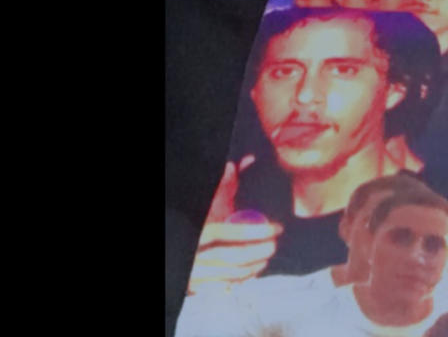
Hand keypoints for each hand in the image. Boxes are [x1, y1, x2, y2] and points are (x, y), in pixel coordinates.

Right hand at [186, 156, 283, 293]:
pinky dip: (239, 280)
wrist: (172, 245)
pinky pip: (221, 286)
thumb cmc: (191, 219)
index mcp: (198, 231)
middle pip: (230, 256)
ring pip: (227, 274)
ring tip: (266, 257)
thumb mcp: (206, 203)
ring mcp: (194, 273)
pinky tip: (252, 272)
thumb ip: (225, 184)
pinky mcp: (194, 286)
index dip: (254, 231)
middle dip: (256, 252)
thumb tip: (246, 161)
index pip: (227, 233)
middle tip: (274, 245)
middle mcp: (194, 254)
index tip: (276, 228)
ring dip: (251, 267)